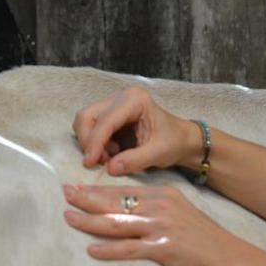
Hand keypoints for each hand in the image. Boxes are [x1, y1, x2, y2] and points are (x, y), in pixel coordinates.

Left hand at [63, 184, 250, 265]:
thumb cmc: (202, 236)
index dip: (97, 189)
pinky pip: (129, 249)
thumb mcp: (178, 210)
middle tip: (65, 195)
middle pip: (115, 202)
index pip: (122, 189)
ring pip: (117, 223)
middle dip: (86, 199)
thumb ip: (153, 206)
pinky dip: (108, 250)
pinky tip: (91, 250)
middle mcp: (158, 208)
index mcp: (161, 194)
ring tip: (68, 218)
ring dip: (89, 221)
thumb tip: (126, 205)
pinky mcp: (162, 250)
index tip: (76, 187)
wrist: (228, 257)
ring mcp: (160, 228)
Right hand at [72, 87, 199, 175]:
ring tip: (108, 156)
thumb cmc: (173, 142)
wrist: (180, 139)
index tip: (90, 163)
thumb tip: (109, 168)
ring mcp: (112, 103)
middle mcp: (120, 97)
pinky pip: (90, 126)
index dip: (95, 142)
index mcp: (135, 100)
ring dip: (90, 142)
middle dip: (88, 141)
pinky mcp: (108, 113)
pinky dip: (94, 142)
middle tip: (99, 162)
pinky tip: (111, 152)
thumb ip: (135, 160)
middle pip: (87, 116)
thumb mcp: (158, 153)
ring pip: (85, 120)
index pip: (106, 120)